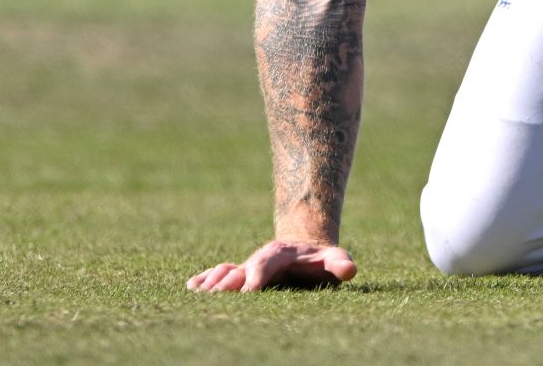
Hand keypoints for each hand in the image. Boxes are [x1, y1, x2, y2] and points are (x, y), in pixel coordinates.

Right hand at [186, 239, 357, 292]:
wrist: (304, 247)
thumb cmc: (321, 260)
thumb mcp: (334, 258)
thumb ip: (340, 263)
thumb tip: (350, 269)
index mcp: (281, 254)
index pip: (268, 262)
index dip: (258, 274)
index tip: (250, 289)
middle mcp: (261, 259)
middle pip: (242, 268)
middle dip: (230, 281)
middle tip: (218, 295)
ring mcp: (249, 266)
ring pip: (228, 270)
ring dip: (214, 280)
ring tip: (198, 292)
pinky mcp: (241, 274)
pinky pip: (220, 274)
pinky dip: (206, 278)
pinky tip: (192, 286)